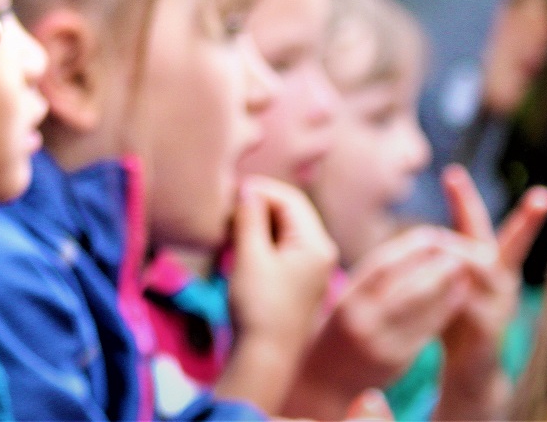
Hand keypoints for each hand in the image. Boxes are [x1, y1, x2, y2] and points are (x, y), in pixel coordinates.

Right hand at [228, 176, 338, 349]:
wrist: (265, 356)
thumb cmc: (258, 306)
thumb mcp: (250, 256)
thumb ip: (250, 218)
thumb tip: (247, 189)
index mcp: (315, 244)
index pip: (289, 198)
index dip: (258, 190)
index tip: (228, 194)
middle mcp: (320, 252)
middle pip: (289, 211)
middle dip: (256, 206)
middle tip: (225, 211)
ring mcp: (311, 267)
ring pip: (283, 229)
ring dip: (256, 223)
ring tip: (227, 229)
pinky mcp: (299, 279)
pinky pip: (281, 247)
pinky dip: (260, 241)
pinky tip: (237, 247)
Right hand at [281, 225, 476, 418]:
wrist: (321, 386)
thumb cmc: (333, 339)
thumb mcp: (339, 306)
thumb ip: (366, 283)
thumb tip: (405, 251)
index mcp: (344, 301)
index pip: (380, 265)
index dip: (410, 247)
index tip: (433, 235)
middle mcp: (359, 320)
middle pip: (403, 283)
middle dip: (434, 262)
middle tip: (457, 248)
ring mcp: (379, 342)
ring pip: (419, 306)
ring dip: (446, 283)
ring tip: (464, 267)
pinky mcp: (396, 361)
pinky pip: (427, 330)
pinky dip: (446, 309)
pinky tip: (459, 296)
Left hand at [432, 165, 546, 420]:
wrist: (467, 369)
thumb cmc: (454, 319)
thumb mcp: (445, 283)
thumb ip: (439, 262)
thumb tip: (418, 234)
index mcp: (485, 263)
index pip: (473, 224)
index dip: (464, 198)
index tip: (453, 171)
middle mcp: (500, 279)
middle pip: (511, 242)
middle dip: (530, 220)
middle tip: (544, 196)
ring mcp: (501, 302)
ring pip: (485, 268)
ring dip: (461, 255)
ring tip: (435, 243)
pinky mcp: (493, 328)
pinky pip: (474, 303)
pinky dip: (455, 292)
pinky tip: (442, 286)